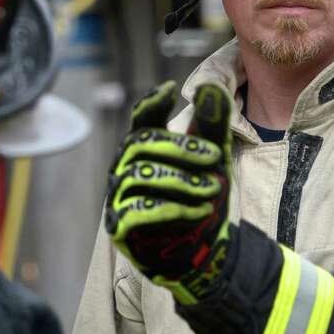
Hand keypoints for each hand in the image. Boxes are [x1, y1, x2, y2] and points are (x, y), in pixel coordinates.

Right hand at [105, 80, 232, 304]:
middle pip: (141, 144)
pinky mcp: (120, 226)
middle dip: (181, 148)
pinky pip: (137, 211)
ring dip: (182, 180)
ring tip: (213, 188)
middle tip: (214, 156)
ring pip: (140, 176)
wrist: (206, 247)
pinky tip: (200, 210)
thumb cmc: (203, 197)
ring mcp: (118, 196)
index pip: (141, 119)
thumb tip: (210, 85)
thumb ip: (212, 124)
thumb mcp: (214, 159)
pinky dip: (172, 208)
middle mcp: (125, 167)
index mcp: (145, 147)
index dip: (151, 103)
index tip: (170, 90)